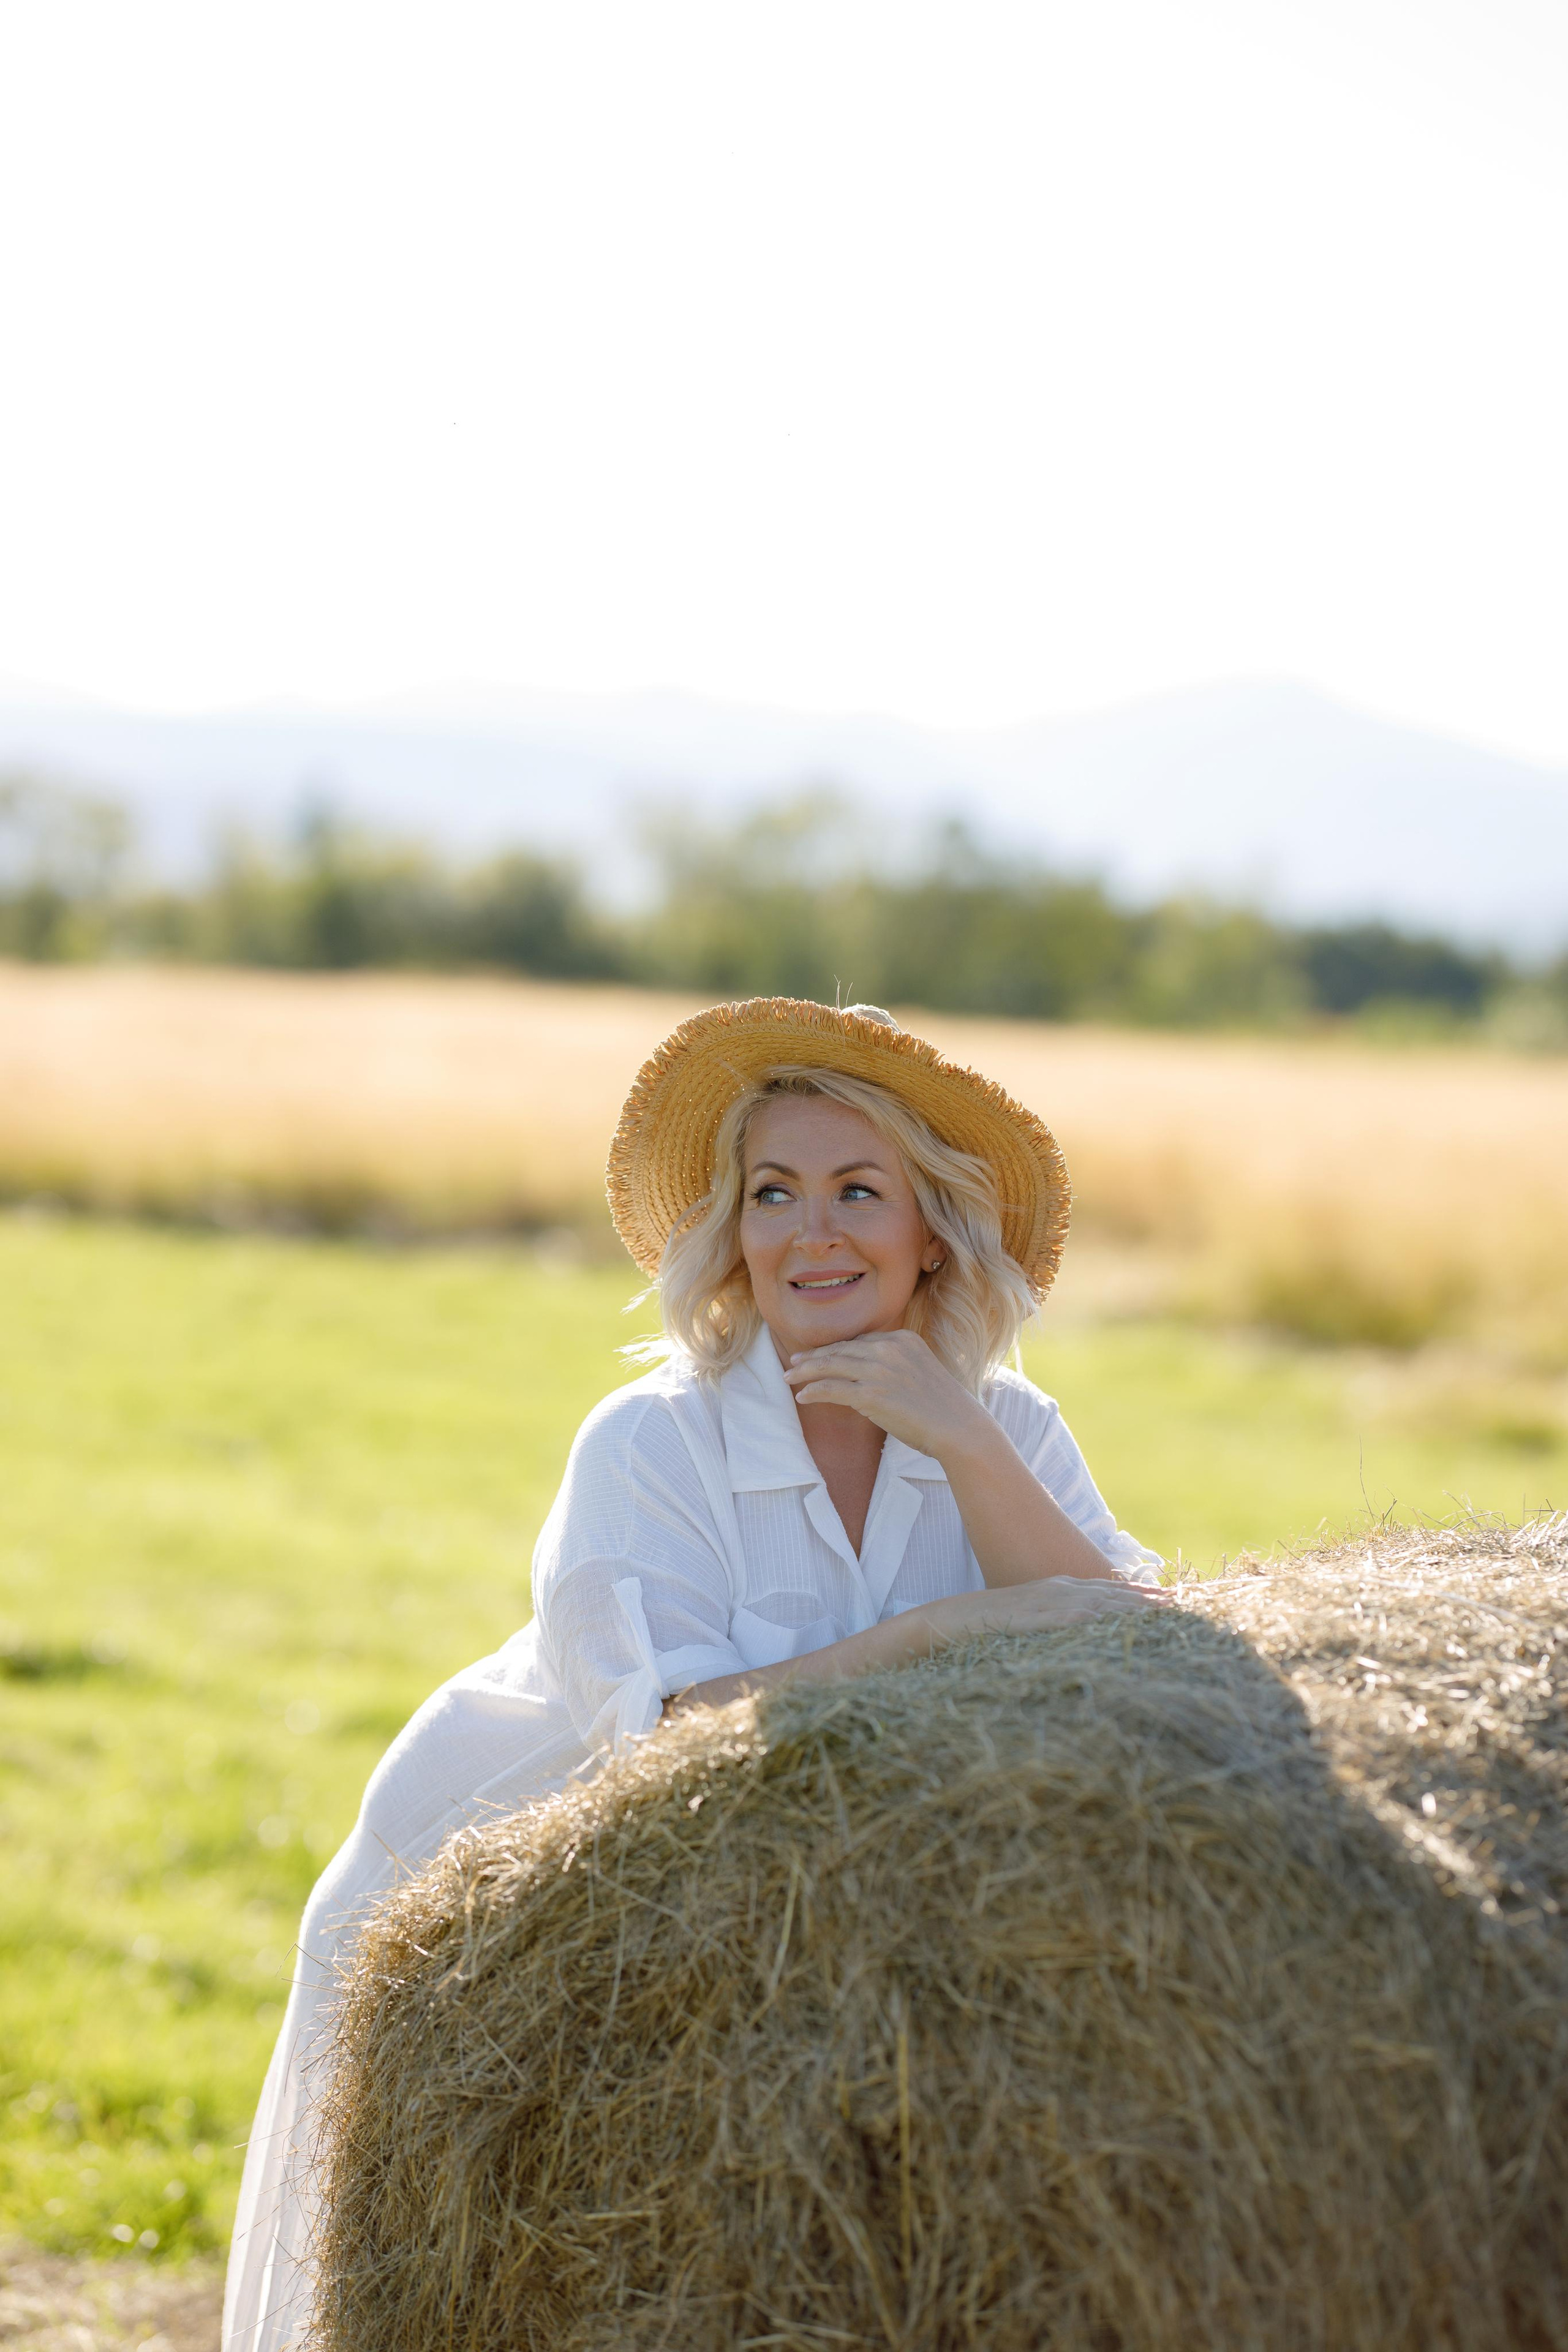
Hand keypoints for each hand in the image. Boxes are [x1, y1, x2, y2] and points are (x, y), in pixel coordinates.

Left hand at [783, 1328, 989, 1461]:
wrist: (958, 1426)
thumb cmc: (942, 1406)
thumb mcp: (920, 1370)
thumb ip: (894, 1363)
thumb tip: (864, 1372)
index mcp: (902, 1338)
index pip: (858, 1341)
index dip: (834, 1349)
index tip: (818, 1355)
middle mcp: (889, 1348)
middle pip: (840, 1349)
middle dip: (813, 1357)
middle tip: (794, 1362)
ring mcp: (879, 1370)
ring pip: (831, 1366)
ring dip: (805, 1372)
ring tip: (789, 1376)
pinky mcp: (871, 1394)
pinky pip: (832, 1389)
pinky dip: (813, 1391)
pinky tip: (802, 1396)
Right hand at [919, 1578, 1170, 1646]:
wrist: (949, 1620)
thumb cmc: (985, 1627)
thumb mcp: (1028, 1624)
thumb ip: (1054, 1627)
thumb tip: (1079, 1643)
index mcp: (1059, 1590)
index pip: (1109, 1591)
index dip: (1141, 1595)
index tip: (1171, 1601)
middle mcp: (1061, 1591)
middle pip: (1116, 1594)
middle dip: (1151, 1600)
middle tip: (1187, 1605)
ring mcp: (1052, 1601)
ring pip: (1106, 1602)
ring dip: (1139, 1607)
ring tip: (1172, 1613)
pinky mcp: (1041, 1616)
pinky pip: (1081, 1617)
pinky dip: (1107, 1619)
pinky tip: (1127, 1624)